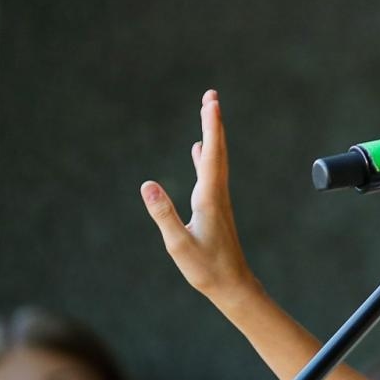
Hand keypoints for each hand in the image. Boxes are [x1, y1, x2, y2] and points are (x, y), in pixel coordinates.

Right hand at [141, 90, 258, 303]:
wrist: (232, 285)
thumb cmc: (206, 268)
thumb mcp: (178, 244)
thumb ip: (163, 214)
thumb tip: (147, 184)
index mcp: (210, 198)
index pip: (212, 155)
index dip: (211, 127)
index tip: (211, 102)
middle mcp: (217, 193)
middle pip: (217, 150)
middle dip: (213, 121)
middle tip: (210, 95)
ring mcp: (217, 199)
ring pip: (215, 159)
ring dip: (211, 134)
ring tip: (207, 112)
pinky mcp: (214, 206)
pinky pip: (210, 173)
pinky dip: (206, 156)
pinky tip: (200, 150)